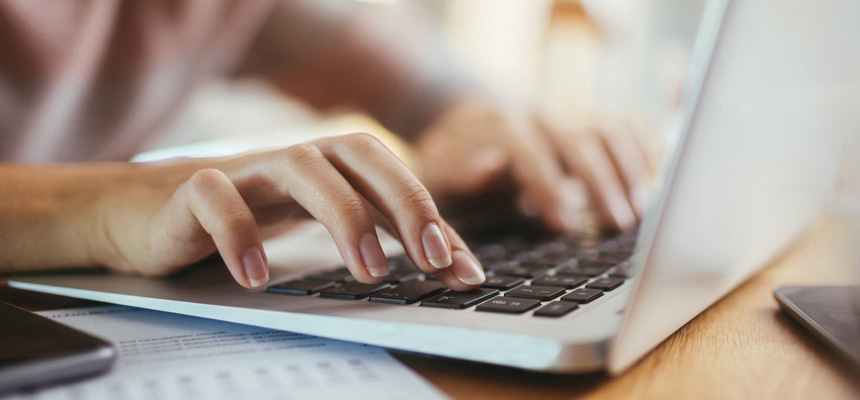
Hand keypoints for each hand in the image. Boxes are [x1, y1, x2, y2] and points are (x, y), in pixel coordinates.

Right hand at [92, 133, 484, 289]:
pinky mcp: (192, 189)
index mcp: (329, 164)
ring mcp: (246, 169)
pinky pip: (216, 198)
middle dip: (404, 203)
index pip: (394, 177)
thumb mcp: (317, 225)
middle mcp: (295, 158)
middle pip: (359, 153)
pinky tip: (257, 278)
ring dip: (343, 216)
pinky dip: (239, 233)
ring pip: (301, 167)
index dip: (434, 219)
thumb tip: (454, 267)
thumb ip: (382, 237)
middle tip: (432, 260)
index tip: (465, 271)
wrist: (147, 211)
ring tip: (370, 273)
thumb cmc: (247, 216)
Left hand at [412, 96, 657, 231]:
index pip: (530, 152)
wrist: (466, 121)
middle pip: (580, 137)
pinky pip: (626, 123)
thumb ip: (462, 172)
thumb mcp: (439, 172)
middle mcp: (541, 113)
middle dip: (602, 181)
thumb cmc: (452, 159)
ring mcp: (568, 113)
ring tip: (639, 210)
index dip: (550, 188)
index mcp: (501, 125)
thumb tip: (492, 164)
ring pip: (609, 128)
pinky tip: (654, 180)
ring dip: (630, 167)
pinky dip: (645, 147)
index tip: (566, 226)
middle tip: (618, 224)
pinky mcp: (589, 119)